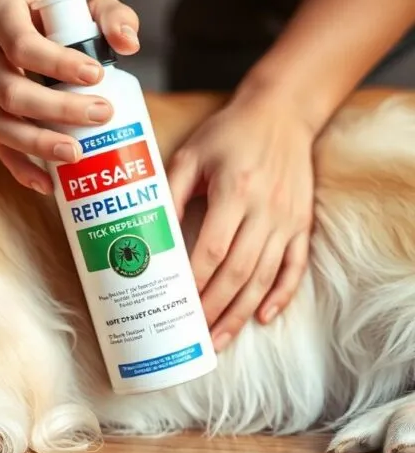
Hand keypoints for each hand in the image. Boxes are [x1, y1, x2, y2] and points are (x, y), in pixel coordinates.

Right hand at [0, 0, 140, 193]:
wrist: (32, 1)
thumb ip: (114, 14)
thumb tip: (129, 45)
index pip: (21, 46)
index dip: (57, 65)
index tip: (97, 75)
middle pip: (9, 92)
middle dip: (56, 110)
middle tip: (102, 114)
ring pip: (0, 124)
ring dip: (38, 144)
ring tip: (77, 154)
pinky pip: (0, 144)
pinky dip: (22, 167)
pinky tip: (48, 183)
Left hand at [167, 95, 315, 350]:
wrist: (281, 112)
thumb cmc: (227, 133)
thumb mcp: (190, 155)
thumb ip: (170, 193)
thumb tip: (150, 235)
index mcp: (235, 191)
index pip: (212, 250)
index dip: (195, 282)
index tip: (177, 306)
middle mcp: (265, 210)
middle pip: (238, 272)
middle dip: (214, 309)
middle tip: (194, 337)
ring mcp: (288, 219)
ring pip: (265, 276)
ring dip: (241, 312)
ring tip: (219, 339)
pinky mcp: (302, 223)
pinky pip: (295, 266)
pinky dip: (281, 295)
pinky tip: (263, 317)